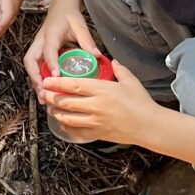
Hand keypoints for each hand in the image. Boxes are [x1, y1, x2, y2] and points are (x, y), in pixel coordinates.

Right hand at [23, 0, 98, 102]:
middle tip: (44, 92)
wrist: (62, 6)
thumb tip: (97, 56)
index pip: (48, 50)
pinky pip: (35, 66)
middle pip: (30, 60)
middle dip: (35, 77)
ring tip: (43, 97)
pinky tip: (46, 90)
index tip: (56, 76)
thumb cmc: (69, 15)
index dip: (51, 63)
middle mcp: (40, 41)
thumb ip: (87, 41)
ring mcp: (38, 46)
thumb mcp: (80, 26)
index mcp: (51, 34)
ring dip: (35, 80)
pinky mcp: (39, 51)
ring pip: (30, 65)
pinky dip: (38, 78)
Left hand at [41, 61, 157, 145]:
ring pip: (68, 118)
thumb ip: (119, 69)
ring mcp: (96, 121)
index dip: (57, 83)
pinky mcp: (98, 133)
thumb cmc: (141, 102)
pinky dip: (67, 127)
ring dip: (57, 112)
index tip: (47, 80)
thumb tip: (112, 60)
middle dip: (52, 97)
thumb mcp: (130, 81)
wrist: (150, 126)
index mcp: (102, 90)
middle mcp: (96, 106)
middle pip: (66, 101)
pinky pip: (77, 131)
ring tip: (51, 107)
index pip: (74, 85)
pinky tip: (63, 123)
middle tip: (45, 94)